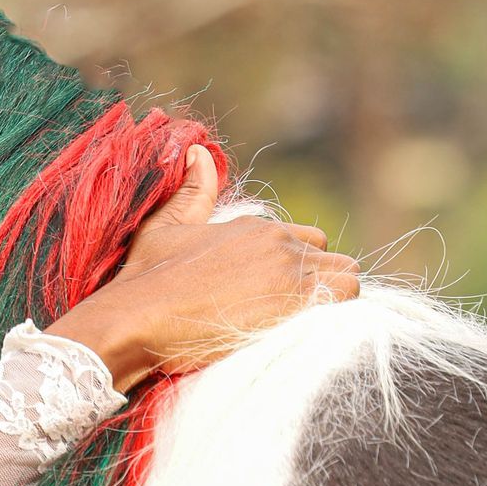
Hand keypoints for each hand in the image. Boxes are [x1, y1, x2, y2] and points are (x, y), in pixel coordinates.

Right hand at [48, 147, 359, 391]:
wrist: (137, 317)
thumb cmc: (143, 278)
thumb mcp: (163, 228)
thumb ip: (191, 194)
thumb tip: (198, 150)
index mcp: (255, 227)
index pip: (308, 240)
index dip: (301, 267)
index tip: (280, 293)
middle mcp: (279, 243)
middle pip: (334, 260)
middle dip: (323, 285)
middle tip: (297, 315)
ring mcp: (290, 273)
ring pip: (349, 280)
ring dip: (336, 301)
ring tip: (308, 325)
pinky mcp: (296, 305)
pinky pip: (346, 302)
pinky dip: (338, 317)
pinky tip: (310, 334)